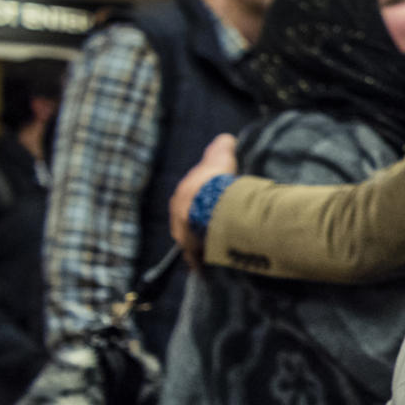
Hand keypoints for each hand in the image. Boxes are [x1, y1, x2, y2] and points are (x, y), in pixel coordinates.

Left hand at [169, 133, 237, 267]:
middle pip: (187, 223)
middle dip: (198, 225)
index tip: (211, 206)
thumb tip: (227, 139)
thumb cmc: (215, 181)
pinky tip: (213, 265)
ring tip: (216, 247)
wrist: (213, 204)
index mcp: (181, 196)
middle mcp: (177, 217)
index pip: (188, 200)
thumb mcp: (220, 156)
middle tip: (213, 228)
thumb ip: (222, 147)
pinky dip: (206, 262)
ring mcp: (184, 237)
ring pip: (192, 242)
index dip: (200, 203)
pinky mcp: (194, 253)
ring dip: (201, 244)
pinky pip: (200, 259)